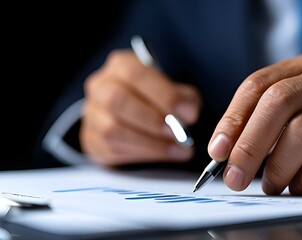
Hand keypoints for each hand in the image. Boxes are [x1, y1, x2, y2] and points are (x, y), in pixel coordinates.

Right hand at [80, 49, 200, 166]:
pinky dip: (144, 155)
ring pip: (113, 130)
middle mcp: (100, 86)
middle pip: (117, 101)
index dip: (164, 95)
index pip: (135, 74)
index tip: (189, 114)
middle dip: (152, 120)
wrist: (133, 115)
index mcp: (120, 65)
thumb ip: (184, 97)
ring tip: (177, 148)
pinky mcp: (92, 140)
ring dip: (150, 143)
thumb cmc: (156, 98)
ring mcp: (92, 114)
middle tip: (179, 133)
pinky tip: (165, 154)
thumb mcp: (174, 90)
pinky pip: (113, 150)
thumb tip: (188, 112)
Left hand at [208, 54, 301, 194]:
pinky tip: (298, 187)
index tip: (218, 152)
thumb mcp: (293, 110)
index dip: (233, 119)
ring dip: (279, 165)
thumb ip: (261, 123)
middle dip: (250, 144)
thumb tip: (225, 154)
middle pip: (279, 102)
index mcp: (300, 68)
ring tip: (269, 186)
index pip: (257, 85)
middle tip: (235, 177)